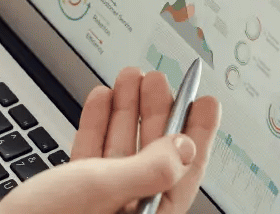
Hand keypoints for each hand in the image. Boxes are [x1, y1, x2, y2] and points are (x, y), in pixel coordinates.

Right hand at [0, 67, 219, 213]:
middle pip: (154, 154)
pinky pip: (93, 155)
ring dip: (125, 111)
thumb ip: (149, 168)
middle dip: (156, 112)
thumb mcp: (103, 189)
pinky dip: (96, 125)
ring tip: (129, 78)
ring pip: (121, 150)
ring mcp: (99, 202)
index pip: (184, 170)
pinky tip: (100, 100)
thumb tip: (185, 146)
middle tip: (159, 79)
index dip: (198, 132)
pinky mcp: (73, 195)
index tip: (206, 101)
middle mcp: (126, 211)